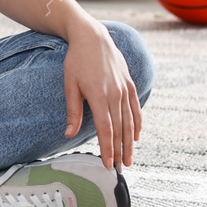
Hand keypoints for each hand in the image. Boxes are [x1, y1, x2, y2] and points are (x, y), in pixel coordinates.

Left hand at [63, 23, 141, 169]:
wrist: (93, 37)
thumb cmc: (77, 61)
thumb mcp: (70, 85)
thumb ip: (72, 111)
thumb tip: (68, 135)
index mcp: (99, 96)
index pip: (105, 130)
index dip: (108, 149)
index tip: (108, 165)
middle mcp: (115, 94)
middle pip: (120, 130)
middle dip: (120, 152)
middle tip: (120, 170)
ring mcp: (125, 89)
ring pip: (129, 121)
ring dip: (130, 143)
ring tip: (129, 159)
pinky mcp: (130, 84)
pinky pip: (136, 107)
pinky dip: (137, 123)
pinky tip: (136, 137)